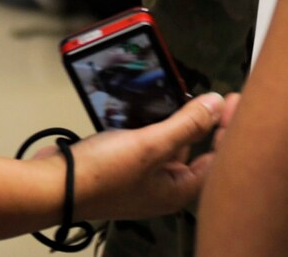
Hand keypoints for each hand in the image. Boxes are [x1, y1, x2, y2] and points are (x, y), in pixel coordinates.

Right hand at [64, 93, 233, 220]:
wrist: (53, 186)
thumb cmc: (100, 178)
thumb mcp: (152, 145)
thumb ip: (187, 125)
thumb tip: (216, 106)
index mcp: (177, 190)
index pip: (217, 159)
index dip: (229, 129)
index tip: (234, 101)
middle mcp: (163, 186)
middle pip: (198, 151)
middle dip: (208, 122)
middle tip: (218, 97)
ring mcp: (143, 176)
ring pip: (172, 143)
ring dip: (181, 120)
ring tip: (189, 96)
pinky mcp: (125, 164)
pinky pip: (150, 140)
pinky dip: (157, 123)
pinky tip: (156, 106)